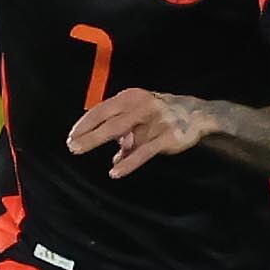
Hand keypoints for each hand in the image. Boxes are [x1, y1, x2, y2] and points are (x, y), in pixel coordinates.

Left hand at [66, 88, 221, 178]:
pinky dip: (128, 162)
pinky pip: (143, 152)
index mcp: (130, 97)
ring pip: (121, 132)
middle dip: (87, 133)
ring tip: (82, 152)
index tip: (71, 136)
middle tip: (72, 146)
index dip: (85, 123)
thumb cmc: (161, 116)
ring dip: (98, 141)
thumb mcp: (140, 118)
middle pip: (108, 119)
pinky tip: (115, 171)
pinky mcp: (166, 137)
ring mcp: (154, 120)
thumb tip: (115, 158)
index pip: (101, 109)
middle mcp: (140, 105)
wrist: (197, 114)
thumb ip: (125, 135)